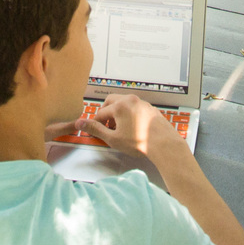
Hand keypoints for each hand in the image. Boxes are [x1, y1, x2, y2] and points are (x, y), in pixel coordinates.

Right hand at [55, 94, 185, 161]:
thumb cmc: (138, 142)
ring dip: (117, 112)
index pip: (101, 112)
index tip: (96, 132)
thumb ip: (96, 129)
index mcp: (119, 106)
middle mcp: (130, 100)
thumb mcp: (113, 139)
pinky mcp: (150, 108)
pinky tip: (132, 127)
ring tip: (119, 128)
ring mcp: (142, 103)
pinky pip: (135, 107)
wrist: (164, 144)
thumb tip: (79, 123)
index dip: (96, 123)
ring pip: (124, 102)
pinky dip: (129, 113)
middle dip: (106, 113)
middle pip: (111, 101)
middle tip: (106, 126)